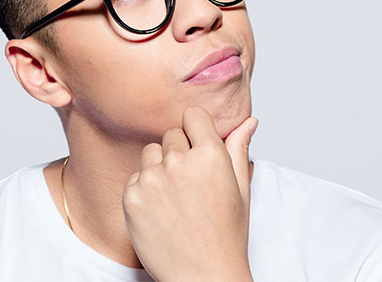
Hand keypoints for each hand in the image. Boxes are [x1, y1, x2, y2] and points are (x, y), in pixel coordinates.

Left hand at [122, 107, 258, 281]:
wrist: (203, 276)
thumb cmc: (226, 235)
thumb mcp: (241, 189)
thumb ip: (239, 149)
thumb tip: (249, 120)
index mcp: (211, 155)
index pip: (192, 115)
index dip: (197, 131)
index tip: (200, 149)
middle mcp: (179, 163)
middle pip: (171, 135)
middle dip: (179, 153)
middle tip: (191, 185)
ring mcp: (153, 180)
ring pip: (150, 153)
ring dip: (159, 168)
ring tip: (175, 198)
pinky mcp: (132, 198)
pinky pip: (135, 178)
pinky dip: (144, 190)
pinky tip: (161, 211)